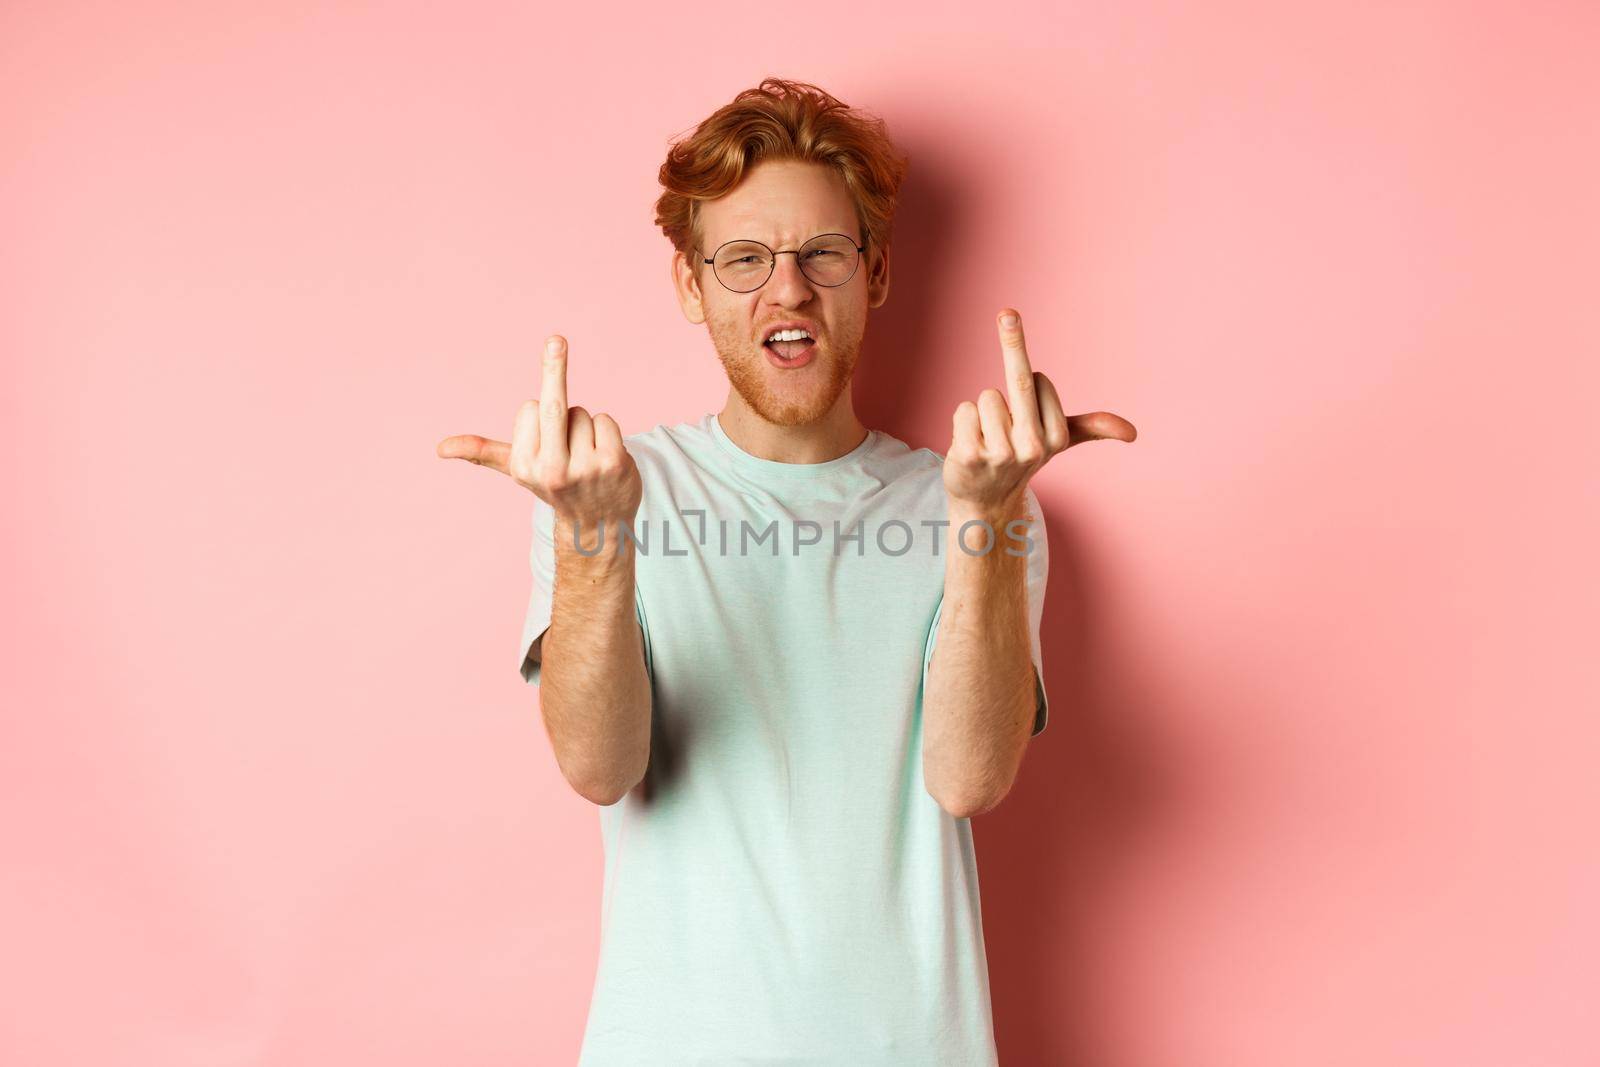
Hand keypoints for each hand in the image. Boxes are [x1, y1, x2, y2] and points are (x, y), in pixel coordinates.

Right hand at [436, 335, 642, 529]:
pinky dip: (606, 429)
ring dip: (584, 425)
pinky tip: (604, 455)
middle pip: (552, 405)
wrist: (598, 524)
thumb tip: (440, 448)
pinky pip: (606, 420)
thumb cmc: (555, 486)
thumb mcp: (517, 470)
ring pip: (582, 412)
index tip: (543, 441)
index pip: (530, 409)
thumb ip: (483, 452)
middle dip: (553, 366)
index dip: (537, 415)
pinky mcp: (614, 463)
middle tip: (556, 338)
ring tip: (585, 455)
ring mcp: (586, 468)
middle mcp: (553, 470)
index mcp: (524, 466)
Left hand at [943, 308, 1136, 512]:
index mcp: (1057, 437)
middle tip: (1008, 312)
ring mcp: (999, 453)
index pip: (1038, 380)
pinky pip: (963, 410)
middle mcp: (1032, 447)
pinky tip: (970, 445)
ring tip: (987, 438)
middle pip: (1020, 379)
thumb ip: (1092, 428)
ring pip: (985, 396)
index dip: (1029, 384)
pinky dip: (962, 421)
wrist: (987, 503)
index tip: (1028, 404)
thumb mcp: (1059, 442)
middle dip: (1014, 338)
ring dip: (981, 412)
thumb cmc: (1021, 460)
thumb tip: (1132, 433)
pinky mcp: (969, 456)